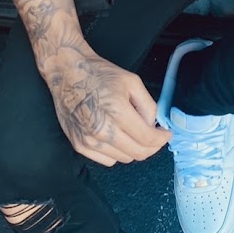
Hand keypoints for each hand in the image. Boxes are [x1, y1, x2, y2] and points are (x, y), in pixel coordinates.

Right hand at [42, 45, 170, 165]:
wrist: (67, 72)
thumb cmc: (99, 73)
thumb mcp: (132, 81)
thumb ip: (148, 105)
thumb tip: (154, 125)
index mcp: (117, 111)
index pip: (147, 138)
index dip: (161, 139)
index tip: (166, 134)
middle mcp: (101, 130)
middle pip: (137, 153)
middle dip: (152, 146)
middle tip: (155, 136)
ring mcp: (88, 140)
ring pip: (124, 159)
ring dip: (134, 149)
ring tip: (134, 133)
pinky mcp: (79, 145)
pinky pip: (107, 160)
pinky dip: (117, 152)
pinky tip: (118, 137)